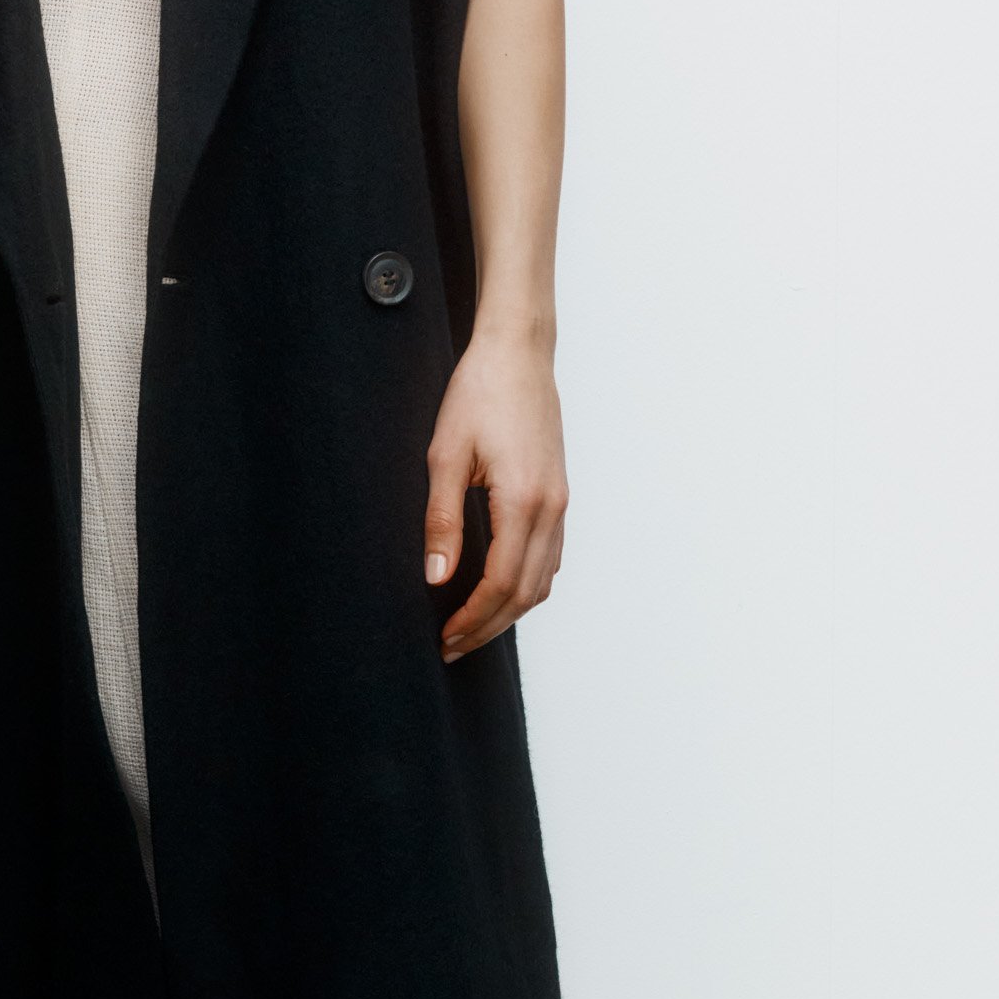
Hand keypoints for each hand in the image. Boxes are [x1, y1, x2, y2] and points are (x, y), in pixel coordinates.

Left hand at [423, 327, 567, 663]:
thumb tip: (436, 577)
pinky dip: (527, 584)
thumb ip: (442, 520)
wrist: (518, 354)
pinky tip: (499, 589)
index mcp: (525, 501)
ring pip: (544, 579)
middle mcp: (552, 509)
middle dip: (489, 625)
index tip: (445, 638)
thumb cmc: (479, 394)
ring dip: (510, 610)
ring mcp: (561, 502)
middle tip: (452, 645)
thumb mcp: (445, 456)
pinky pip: (550, 556)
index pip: (502, 583)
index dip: (474, 618)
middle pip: (527, 592)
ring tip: (471, 626)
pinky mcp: (559, 493)